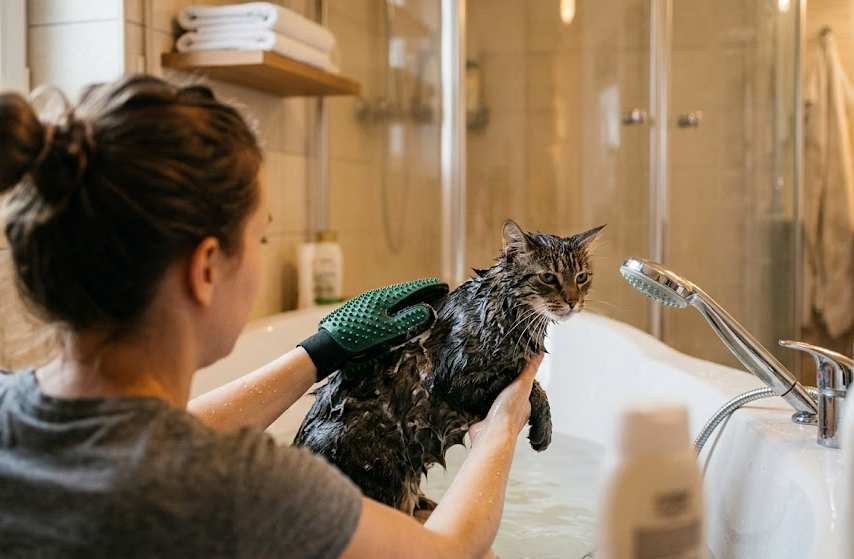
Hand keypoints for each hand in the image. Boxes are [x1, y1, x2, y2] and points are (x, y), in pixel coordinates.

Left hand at [298, 278, 448, 379]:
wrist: (328, 346)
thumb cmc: (359, 338)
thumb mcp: (388, 332)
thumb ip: (409, 320)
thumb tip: (428, 309)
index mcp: (384, 297)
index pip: (412, 289)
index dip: (428, 287)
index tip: (442, 285)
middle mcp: (375, 295)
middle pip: (403, 290)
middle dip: (420, 290)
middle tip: (435, 288)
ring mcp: (365, 302)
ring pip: (391, 296)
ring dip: (407, 296)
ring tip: (419, 296)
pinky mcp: (358, 310)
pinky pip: (382, 302)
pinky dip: (394, 303)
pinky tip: (394, 308)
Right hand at [469, 353, 543, 446]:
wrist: (490, 433)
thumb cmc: (509, 413)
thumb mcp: (522, 384)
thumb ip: (530, 369)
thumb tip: (541, 353)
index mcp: (524, 404)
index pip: (524, 386)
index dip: (519, 376)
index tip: (512, 364)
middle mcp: (511, 410)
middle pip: (507, 392)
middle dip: (501, 383)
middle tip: (494, 368)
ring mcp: (496, 415)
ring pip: (492, 398)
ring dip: (487, 391)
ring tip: (481, 376)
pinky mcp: (482, 417)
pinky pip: (478, 405)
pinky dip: (475, 399)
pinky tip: (471, 390)